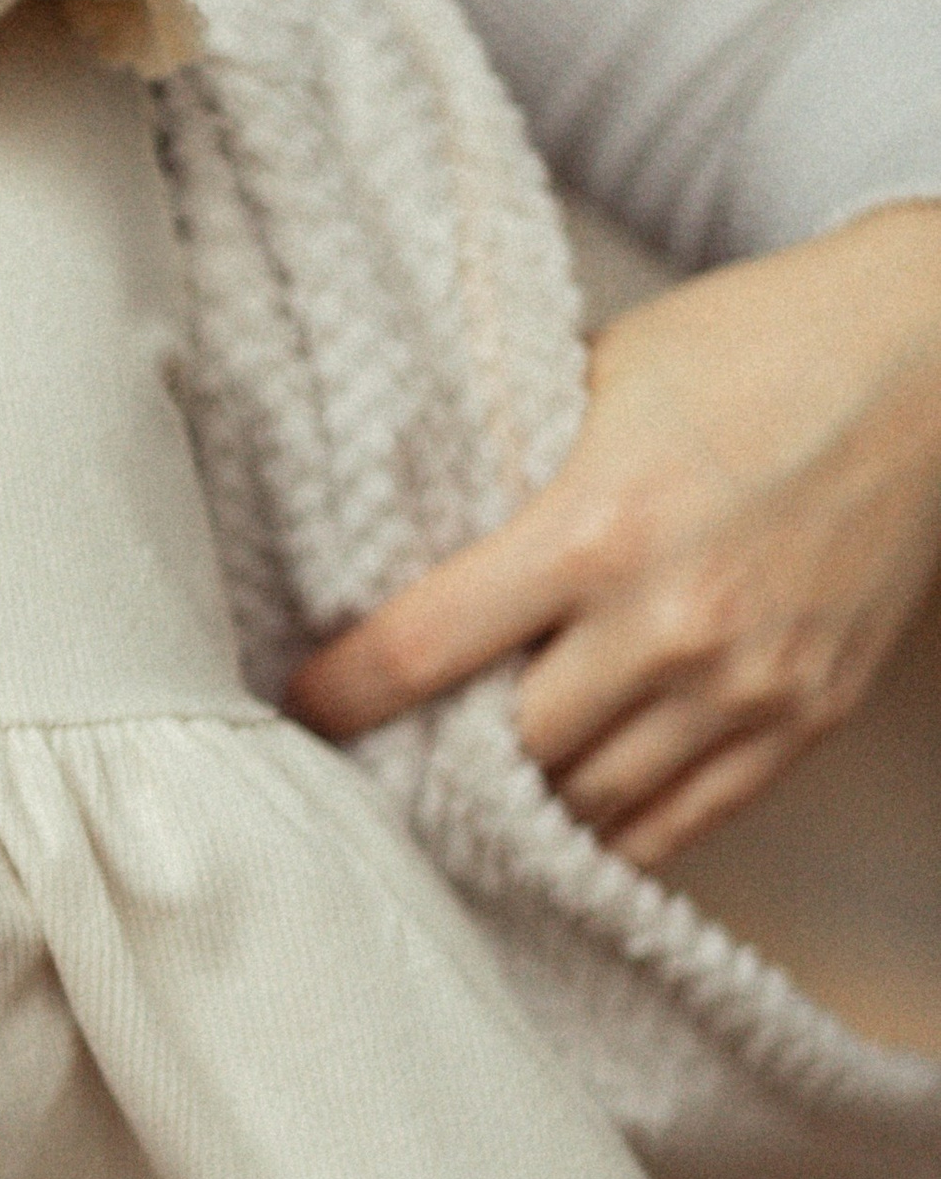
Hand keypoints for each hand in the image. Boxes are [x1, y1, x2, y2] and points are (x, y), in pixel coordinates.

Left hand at [286, 204, 940, 867]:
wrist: (935, 357)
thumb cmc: (755, 346)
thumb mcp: (599, 374)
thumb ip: (508, 460)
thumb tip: (400, 527)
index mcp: (596, 527)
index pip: (425, 649)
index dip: (342, 694)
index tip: (301, 706)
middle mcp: (671, 624)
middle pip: (505, 751)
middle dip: (431, 757)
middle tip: (377, 754)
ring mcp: (748, 685)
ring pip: (591, 805)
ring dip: (519, 803)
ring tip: (460, 791)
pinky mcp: (807, 717)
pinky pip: (685, 823)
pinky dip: (613, 831)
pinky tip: (560, 818)